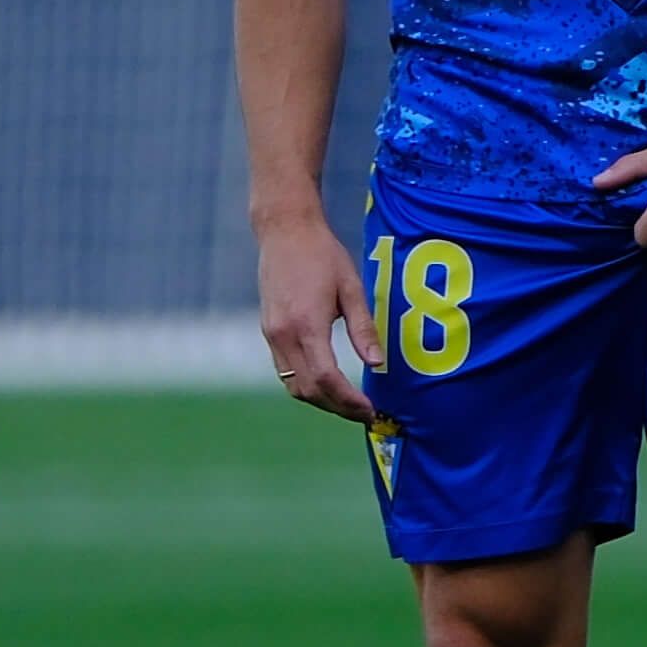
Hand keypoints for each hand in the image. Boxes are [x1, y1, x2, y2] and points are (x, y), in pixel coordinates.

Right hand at [256, 215, 376, 425]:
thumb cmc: (324, 256)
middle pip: (307, 390)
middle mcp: (283, 335)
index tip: (371, 410)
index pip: (326, 378)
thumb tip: (377, 364)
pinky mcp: (268, 331)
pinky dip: (307, 384)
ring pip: (293, 384)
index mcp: (306, 325)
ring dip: (321, 400)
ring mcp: (271, 335)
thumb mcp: (352, 289)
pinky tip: (330, 384)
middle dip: (337, 408)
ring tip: (351, 404)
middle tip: (366, 414)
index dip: (348, 401)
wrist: (284, 232)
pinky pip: (285, 370)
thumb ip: (363, 329)